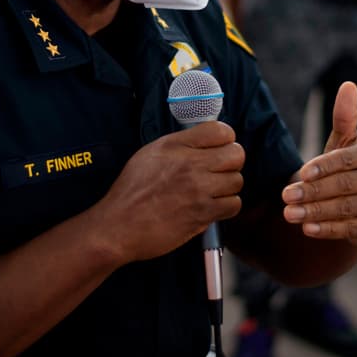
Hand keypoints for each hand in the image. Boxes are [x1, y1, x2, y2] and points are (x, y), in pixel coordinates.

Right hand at [97, 122, 244, 263]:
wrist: (119, 226)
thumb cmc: (131, 192)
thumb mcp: (150, 154)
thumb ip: (179, 145)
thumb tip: (206, 143)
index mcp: (175, 145)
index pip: (221, 131)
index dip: (225, 139)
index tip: (220, 148)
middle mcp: (190, 164)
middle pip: (236, 154)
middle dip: (232, 162)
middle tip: (220, 170)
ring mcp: (198, 190)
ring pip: (237, 180)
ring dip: (227, 187)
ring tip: (212, 191)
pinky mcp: (203, 214)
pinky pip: (233, 204)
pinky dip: (226, 206)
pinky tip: (211, 206)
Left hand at [281, 82, 356, 243]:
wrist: (354, 202)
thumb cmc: (342, 165)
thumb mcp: (341, 141)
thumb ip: (344, 116)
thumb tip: (348, 85)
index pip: (345, 160)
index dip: (322, 167)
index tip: (300, 172)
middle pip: (343, 186)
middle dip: (311, 192)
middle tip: (285, 196)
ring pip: (344, 209)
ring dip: (314, 213)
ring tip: (289, 214)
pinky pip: (349, 230)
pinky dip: (327, 230)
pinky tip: (307, 230)